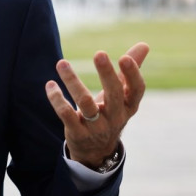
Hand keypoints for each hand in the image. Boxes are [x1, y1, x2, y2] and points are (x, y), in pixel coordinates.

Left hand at [45, 42, 148, 168]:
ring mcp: (96, 127)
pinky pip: (66, 114)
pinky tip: (50, 85)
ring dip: (72, 81)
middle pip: (113, 94)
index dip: (133, 75)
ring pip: (85, 102)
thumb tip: (144, 44)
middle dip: (107, 74)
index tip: (124, 57)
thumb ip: (129, 71)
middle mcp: (115, 117)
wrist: (96, 151)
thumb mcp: (121, 97)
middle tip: (99, 53)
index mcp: (128, 106)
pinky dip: (56, 98)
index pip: (136, 90)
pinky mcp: (77, 133)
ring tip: (61, 63)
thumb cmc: (109, 114)